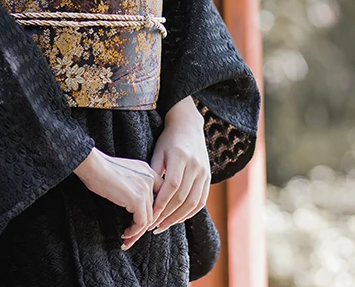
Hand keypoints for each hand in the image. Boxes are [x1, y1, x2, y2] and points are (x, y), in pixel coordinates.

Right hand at [74, 147, 162, 248]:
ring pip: (149, 218)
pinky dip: (134, 232)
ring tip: (127, 239)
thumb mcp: (125, 174)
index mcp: (148, 171)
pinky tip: (125, 234)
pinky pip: (141, 223)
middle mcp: (150, 178)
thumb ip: (135, 184)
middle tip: (133, 236)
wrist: (93, 166)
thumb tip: (135, 205)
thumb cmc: (101, 170)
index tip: (142, 222)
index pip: (159, 195)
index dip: (152, 211)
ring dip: (138, 233)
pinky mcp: (138, 199)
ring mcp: (146, 188)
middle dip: (145, 226)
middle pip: (155, 209)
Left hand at [144, 96, 209, 238]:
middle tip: (153, 226)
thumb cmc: (168, 140)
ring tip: (163, 226)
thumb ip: (154, 173)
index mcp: (181, 156)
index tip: (149, 216)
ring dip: (178, 218)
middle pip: (182, 197)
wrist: (188, 126)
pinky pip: (201, 200)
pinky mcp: (208, 177)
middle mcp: (195, 165)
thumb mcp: (158, 152)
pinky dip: (190, 213)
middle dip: (167, 215)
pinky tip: (177, 218)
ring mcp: (204, 172)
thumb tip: (146, 198)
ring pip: (193, 202)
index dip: (161, 204)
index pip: (172, 186)